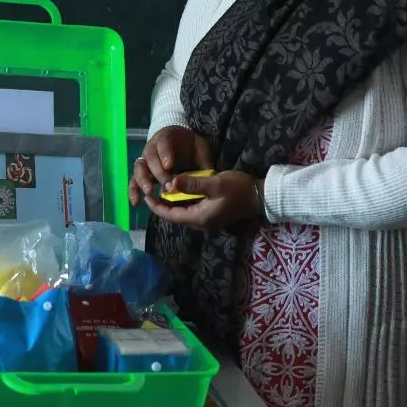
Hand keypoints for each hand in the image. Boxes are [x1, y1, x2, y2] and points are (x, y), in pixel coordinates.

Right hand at [129, 125, 213, 207]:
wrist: (181, 142)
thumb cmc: (191, 146)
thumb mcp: (200, 149)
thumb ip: (203, 162)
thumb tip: (209, 178)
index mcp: (166, 137)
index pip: (163, 143)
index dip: (165, 154)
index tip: (170, 166)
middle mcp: (151, 147)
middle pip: (150, 158)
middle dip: (158, 172)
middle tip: (167, 186)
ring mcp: (145, 159)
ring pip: (139, 169)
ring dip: (143, 181)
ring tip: (150, 193)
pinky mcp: (142, 172)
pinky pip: (134, 180)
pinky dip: (133, 191)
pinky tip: (136, 203)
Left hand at [145, 170, 262, 233]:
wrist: (260, 196)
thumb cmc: (238, 189)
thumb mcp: (214, 183)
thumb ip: (192, 185)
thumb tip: (170, 184)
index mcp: (199, 218)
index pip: (170, 215)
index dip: (156, 207)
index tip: (145, 196)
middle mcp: (201, 223)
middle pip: (175, 216)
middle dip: (162, 206)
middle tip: (151, 191)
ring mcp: (207, 221)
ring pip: (183, 214)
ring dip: (172, 204)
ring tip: (162, 190)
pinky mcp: (212, 216)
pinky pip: (192, 211)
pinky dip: (183, 203)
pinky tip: (180, 192)